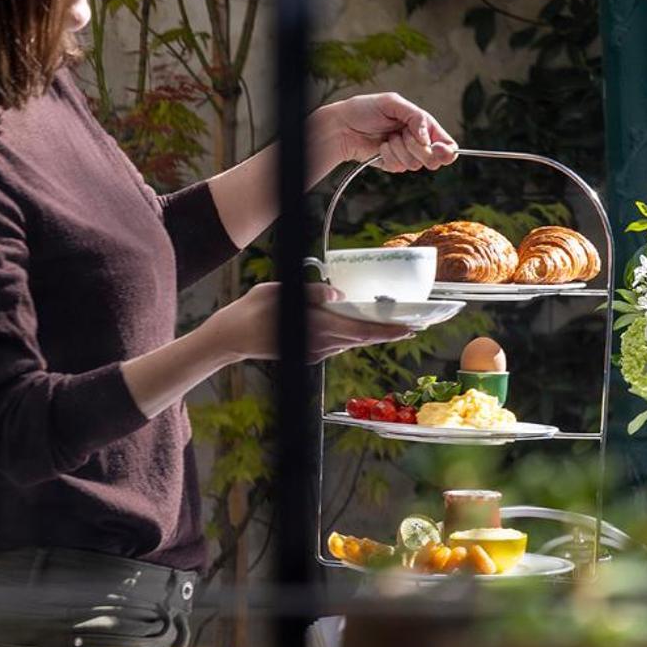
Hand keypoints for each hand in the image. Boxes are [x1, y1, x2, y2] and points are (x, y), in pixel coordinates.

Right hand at [202, 282, 414, 363]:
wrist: (228, 340)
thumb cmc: (249, 310)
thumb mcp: (277, 291)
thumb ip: (311, 293)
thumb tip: (338, 293)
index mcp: (315, 327)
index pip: (361, 330)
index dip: (389, 330)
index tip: (412, 327)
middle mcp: (319, 344)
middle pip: (363, 338)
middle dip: (391, 332)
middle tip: (418, 325)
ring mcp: (315, 352)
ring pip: (353, 342)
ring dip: (375, 334)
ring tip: (400, 325)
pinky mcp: (310, 355)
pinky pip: (339, 343)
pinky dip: (355, 335)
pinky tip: (366, 327)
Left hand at [315, 92, 457, 172]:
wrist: (343, 126)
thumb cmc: (365, 109)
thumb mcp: (393, 103)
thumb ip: (416, 117)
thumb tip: (426, 137)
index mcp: (424, 126)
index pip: (447, 144)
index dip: (447, 151)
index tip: (437, 148)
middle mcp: (418, 142)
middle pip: (435, 159)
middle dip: (418, 148)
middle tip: (403, 135)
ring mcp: (406, 154)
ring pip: (415, 165)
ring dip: (399, 149)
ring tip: (388, 138)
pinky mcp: (393, 164)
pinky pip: (399, 168)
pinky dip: (388, 156)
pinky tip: (381, 147)